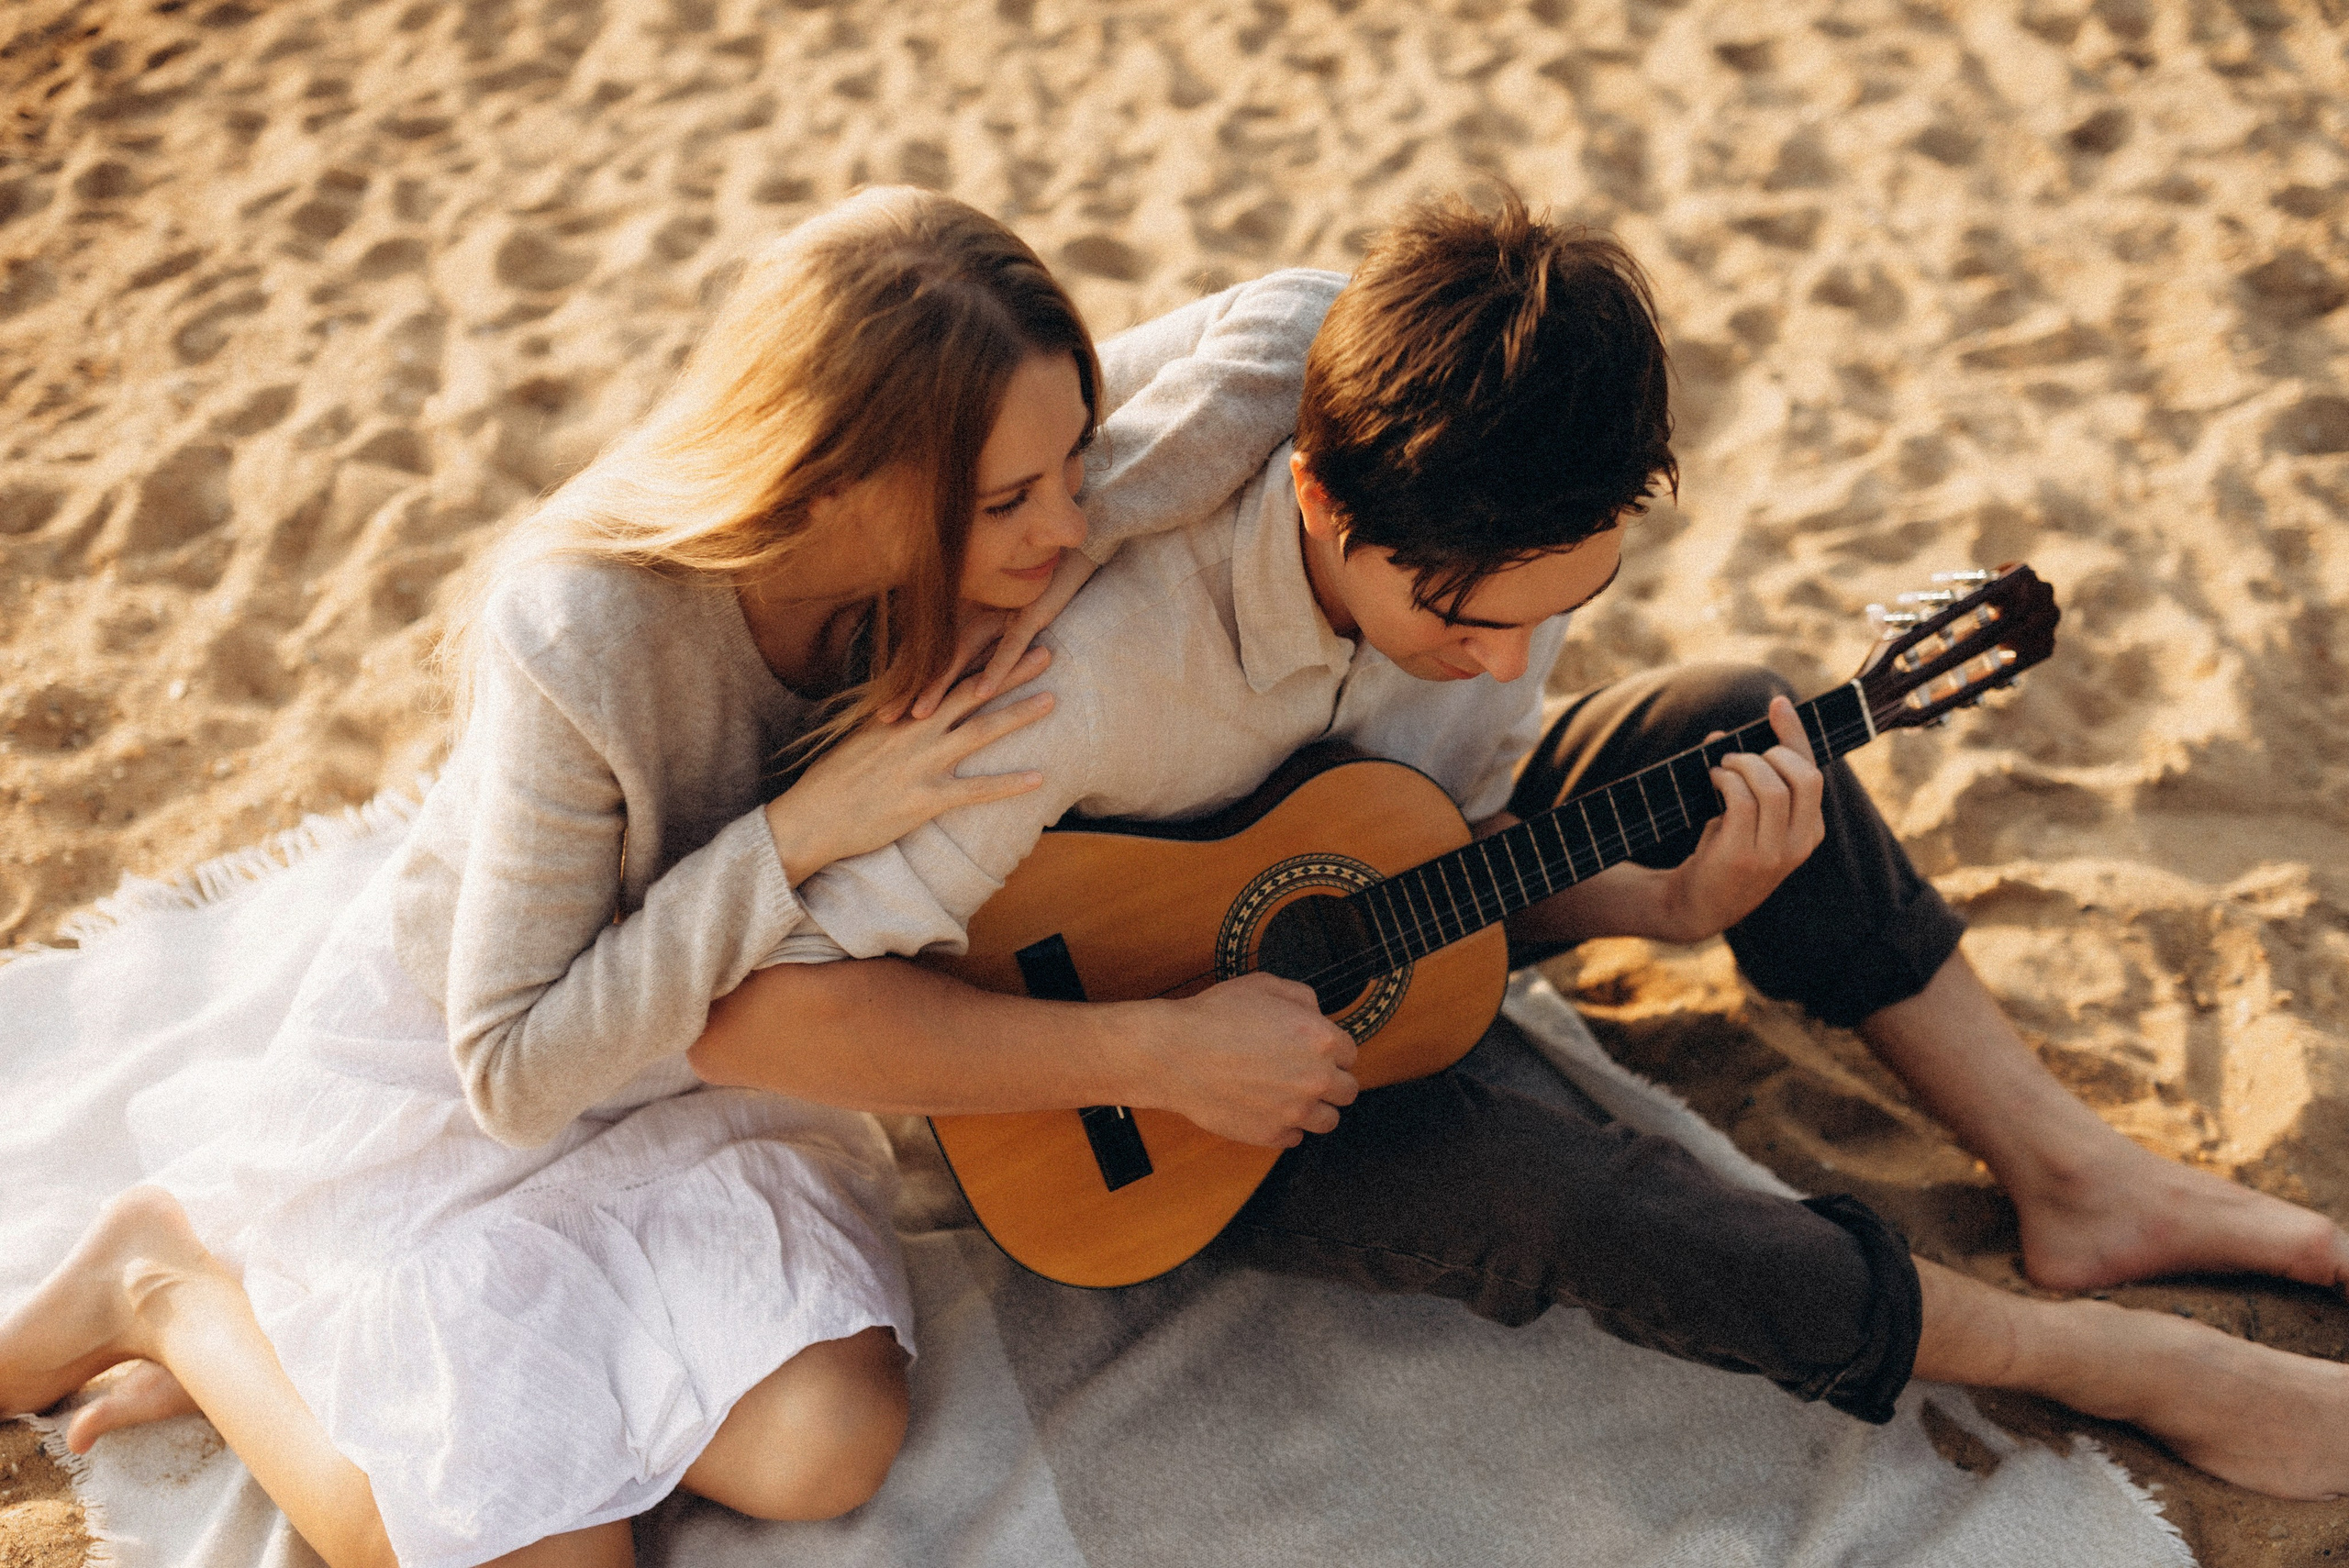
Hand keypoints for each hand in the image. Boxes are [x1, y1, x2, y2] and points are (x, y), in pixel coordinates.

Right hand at [763, 648, 1055, 884]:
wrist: (810, 817)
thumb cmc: (832, 780)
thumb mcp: (860, 735)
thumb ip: (891, 717)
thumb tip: (911, 702)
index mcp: (900, 713)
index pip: (945, 675)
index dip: (978, 654)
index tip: (1005, 635)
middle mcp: (914, 730)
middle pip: (972, 692)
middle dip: (1010, 671)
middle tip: (1045, 651)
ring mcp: (921, 763)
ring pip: (980, 732)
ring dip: (1018, 715)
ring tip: (1052, 700)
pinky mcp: (925, 798)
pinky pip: (975, 790)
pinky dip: (1008, 784)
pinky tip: (1039, 779)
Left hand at [900, 551, 1099, 720]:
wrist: (1067, 554)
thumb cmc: (1032, 587)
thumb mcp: (998, 611)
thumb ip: (975, 634)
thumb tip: (958, 669)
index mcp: (963, 615)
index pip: (927, 652)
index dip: (903, 680)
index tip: (881, 709)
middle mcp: (973, 614)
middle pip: (934, 657)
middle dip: (909, 689)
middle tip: (885, 718)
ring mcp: (997, 614)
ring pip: (963, 653)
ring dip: (941, 685)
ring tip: (920, 713)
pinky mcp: (1027, 615)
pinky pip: (1010, 646)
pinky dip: (997, 669)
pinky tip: (982, 693)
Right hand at [1131, 973, 1359, 1146]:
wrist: (1175, 1054)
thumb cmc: (1213, 1017)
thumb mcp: (1263, 984)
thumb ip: (1301, 996)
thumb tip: (1317, 1012)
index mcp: (1321, 1038)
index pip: (1350, 1053)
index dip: (1331, 1051)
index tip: (1315, 1053)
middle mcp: (1316, 1077)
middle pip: (1347, 1090)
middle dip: (1330, 1081)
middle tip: (1305, 1075)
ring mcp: (1295, 1110)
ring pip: (1328, 1120)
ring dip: (1315, 1108)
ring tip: (1292, 1097)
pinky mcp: (1272, 1134)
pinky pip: (1295, 1138)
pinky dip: (1286, 1126)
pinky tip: (1268, 1109)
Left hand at [1657, 694, 1824, 941]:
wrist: (1696, 906)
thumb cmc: (1722, 854)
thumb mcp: (1745, 818)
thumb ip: (1745, 780)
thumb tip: (1720, 736)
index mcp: (1810, 831)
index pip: (1813, 773)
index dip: (1796, 735)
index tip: (1778, 704)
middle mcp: (1800, 844)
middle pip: (1804, 777)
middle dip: (1771, 752)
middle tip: (1737, 756)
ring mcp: (1774, 853)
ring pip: (1772, 787)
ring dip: (1743, 765)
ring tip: (1721, 767)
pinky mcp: (1744, 857)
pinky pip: (1741, 801)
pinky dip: (1726, 780)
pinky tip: (1713, 780)